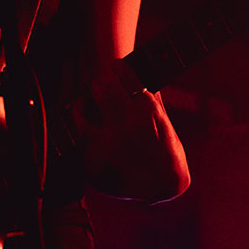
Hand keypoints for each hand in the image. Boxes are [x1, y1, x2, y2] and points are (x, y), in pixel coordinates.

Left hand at [75, 64, 189, 202]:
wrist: (163, 184)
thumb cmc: (168, 153)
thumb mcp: (165, 123)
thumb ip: (154, 100)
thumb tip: (144, 80)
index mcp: (149, 109)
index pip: (128, 76)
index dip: (119, 67)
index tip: (116, 65)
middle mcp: (130, 119)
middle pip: (106, 86)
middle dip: (103, 81)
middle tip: (102, 82)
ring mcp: (113, 136)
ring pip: (91, 103)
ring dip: (90, 95)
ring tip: (90, 94)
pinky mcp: (101, 151)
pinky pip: (83, 127)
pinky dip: (80, 116)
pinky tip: (80, 111)